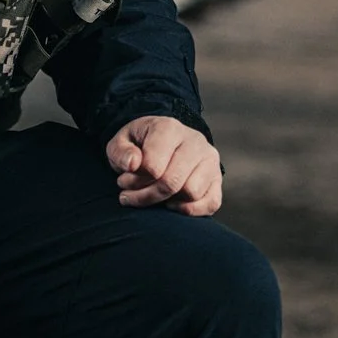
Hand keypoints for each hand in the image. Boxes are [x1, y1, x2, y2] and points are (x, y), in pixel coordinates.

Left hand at [105, 116, 222, 216]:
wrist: (162, 142)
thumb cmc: (138, 144)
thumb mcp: (120, 143)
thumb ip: (120, 152)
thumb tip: (133, 164)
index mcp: (168, 128)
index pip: (153, 166)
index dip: (134, 180)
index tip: (123, 180)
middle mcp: (194, 141)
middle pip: (172, 182)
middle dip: (147, 195)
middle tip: (131, 194)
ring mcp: (209, 159)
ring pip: (192, 193)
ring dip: (167, 202)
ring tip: (152, 194)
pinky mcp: (217, 178)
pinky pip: (211, 203)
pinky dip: (190, 210)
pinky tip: (171, 203)